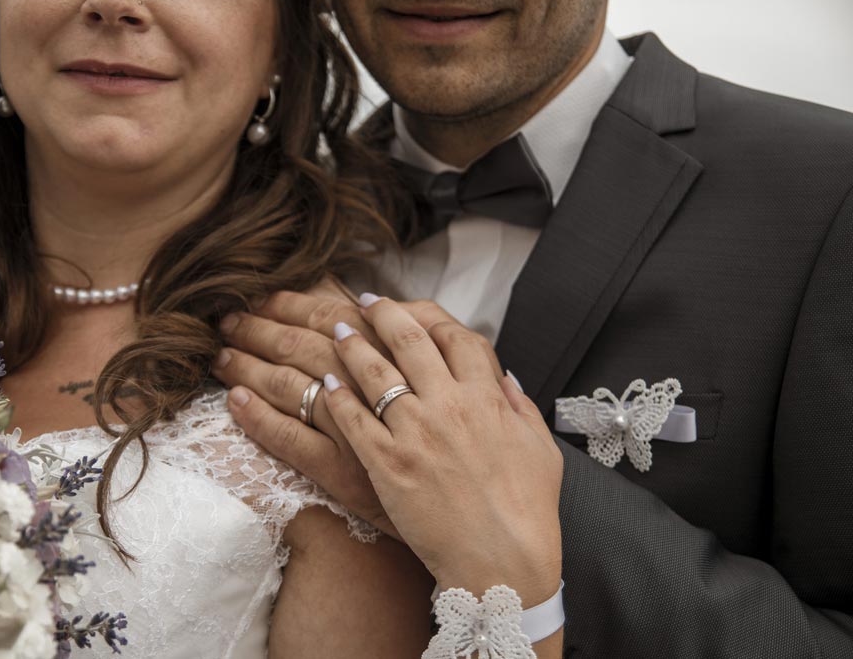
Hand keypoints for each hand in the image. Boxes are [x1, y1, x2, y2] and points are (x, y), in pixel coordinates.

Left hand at [321, 295, 562, 605]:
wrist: (502, 562)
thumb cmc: (527, 511)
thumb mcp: (540, 450)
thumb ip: (521, 408)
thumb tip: (506, 380)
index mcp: (487, 399)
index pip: (456, 337)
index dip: (430, 317)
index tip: (412, 310)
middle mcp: (449, 406)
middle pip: (409, 342)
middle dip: (384, 315)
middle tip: (365, 303)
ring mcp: (415, 434)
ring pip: (375, 373)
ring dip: (353, 346)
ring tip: (337, 329)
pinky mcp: (387, 464)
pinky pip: (354, 419)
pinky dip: (337, 397)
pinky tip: (325, 383)